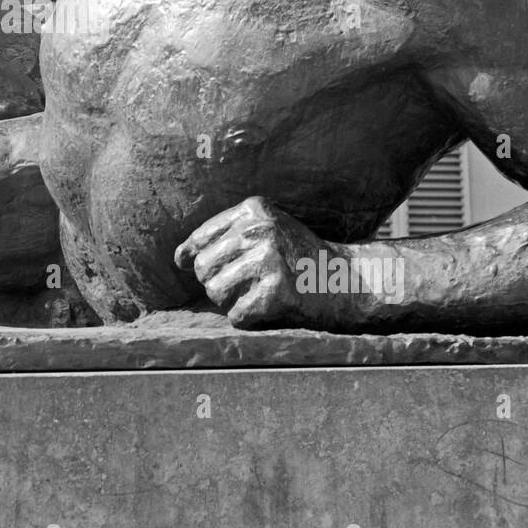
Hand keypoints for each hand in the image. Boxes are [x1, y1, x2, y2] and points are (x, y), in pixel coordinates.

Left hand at [174, 197, 318, 328]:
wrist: (348, 280)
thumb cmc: (299, 256)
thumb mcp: (267, 229)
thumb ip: (225, 236)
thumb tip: (179, 258)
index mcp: (254, 209)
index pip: (201, 238)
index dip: (194, 257)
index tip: (196, 266)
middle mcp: (259, 229)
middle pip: (203, 268)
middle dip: (218, 282)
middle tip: (247, 284)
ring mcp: (269, 259)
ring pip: (216, 292)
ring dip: (232, 301)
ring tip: (258, 293)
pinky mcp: (277, 292)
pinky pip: (237, 315)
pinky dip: (248, 318)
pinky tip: (269, 308)